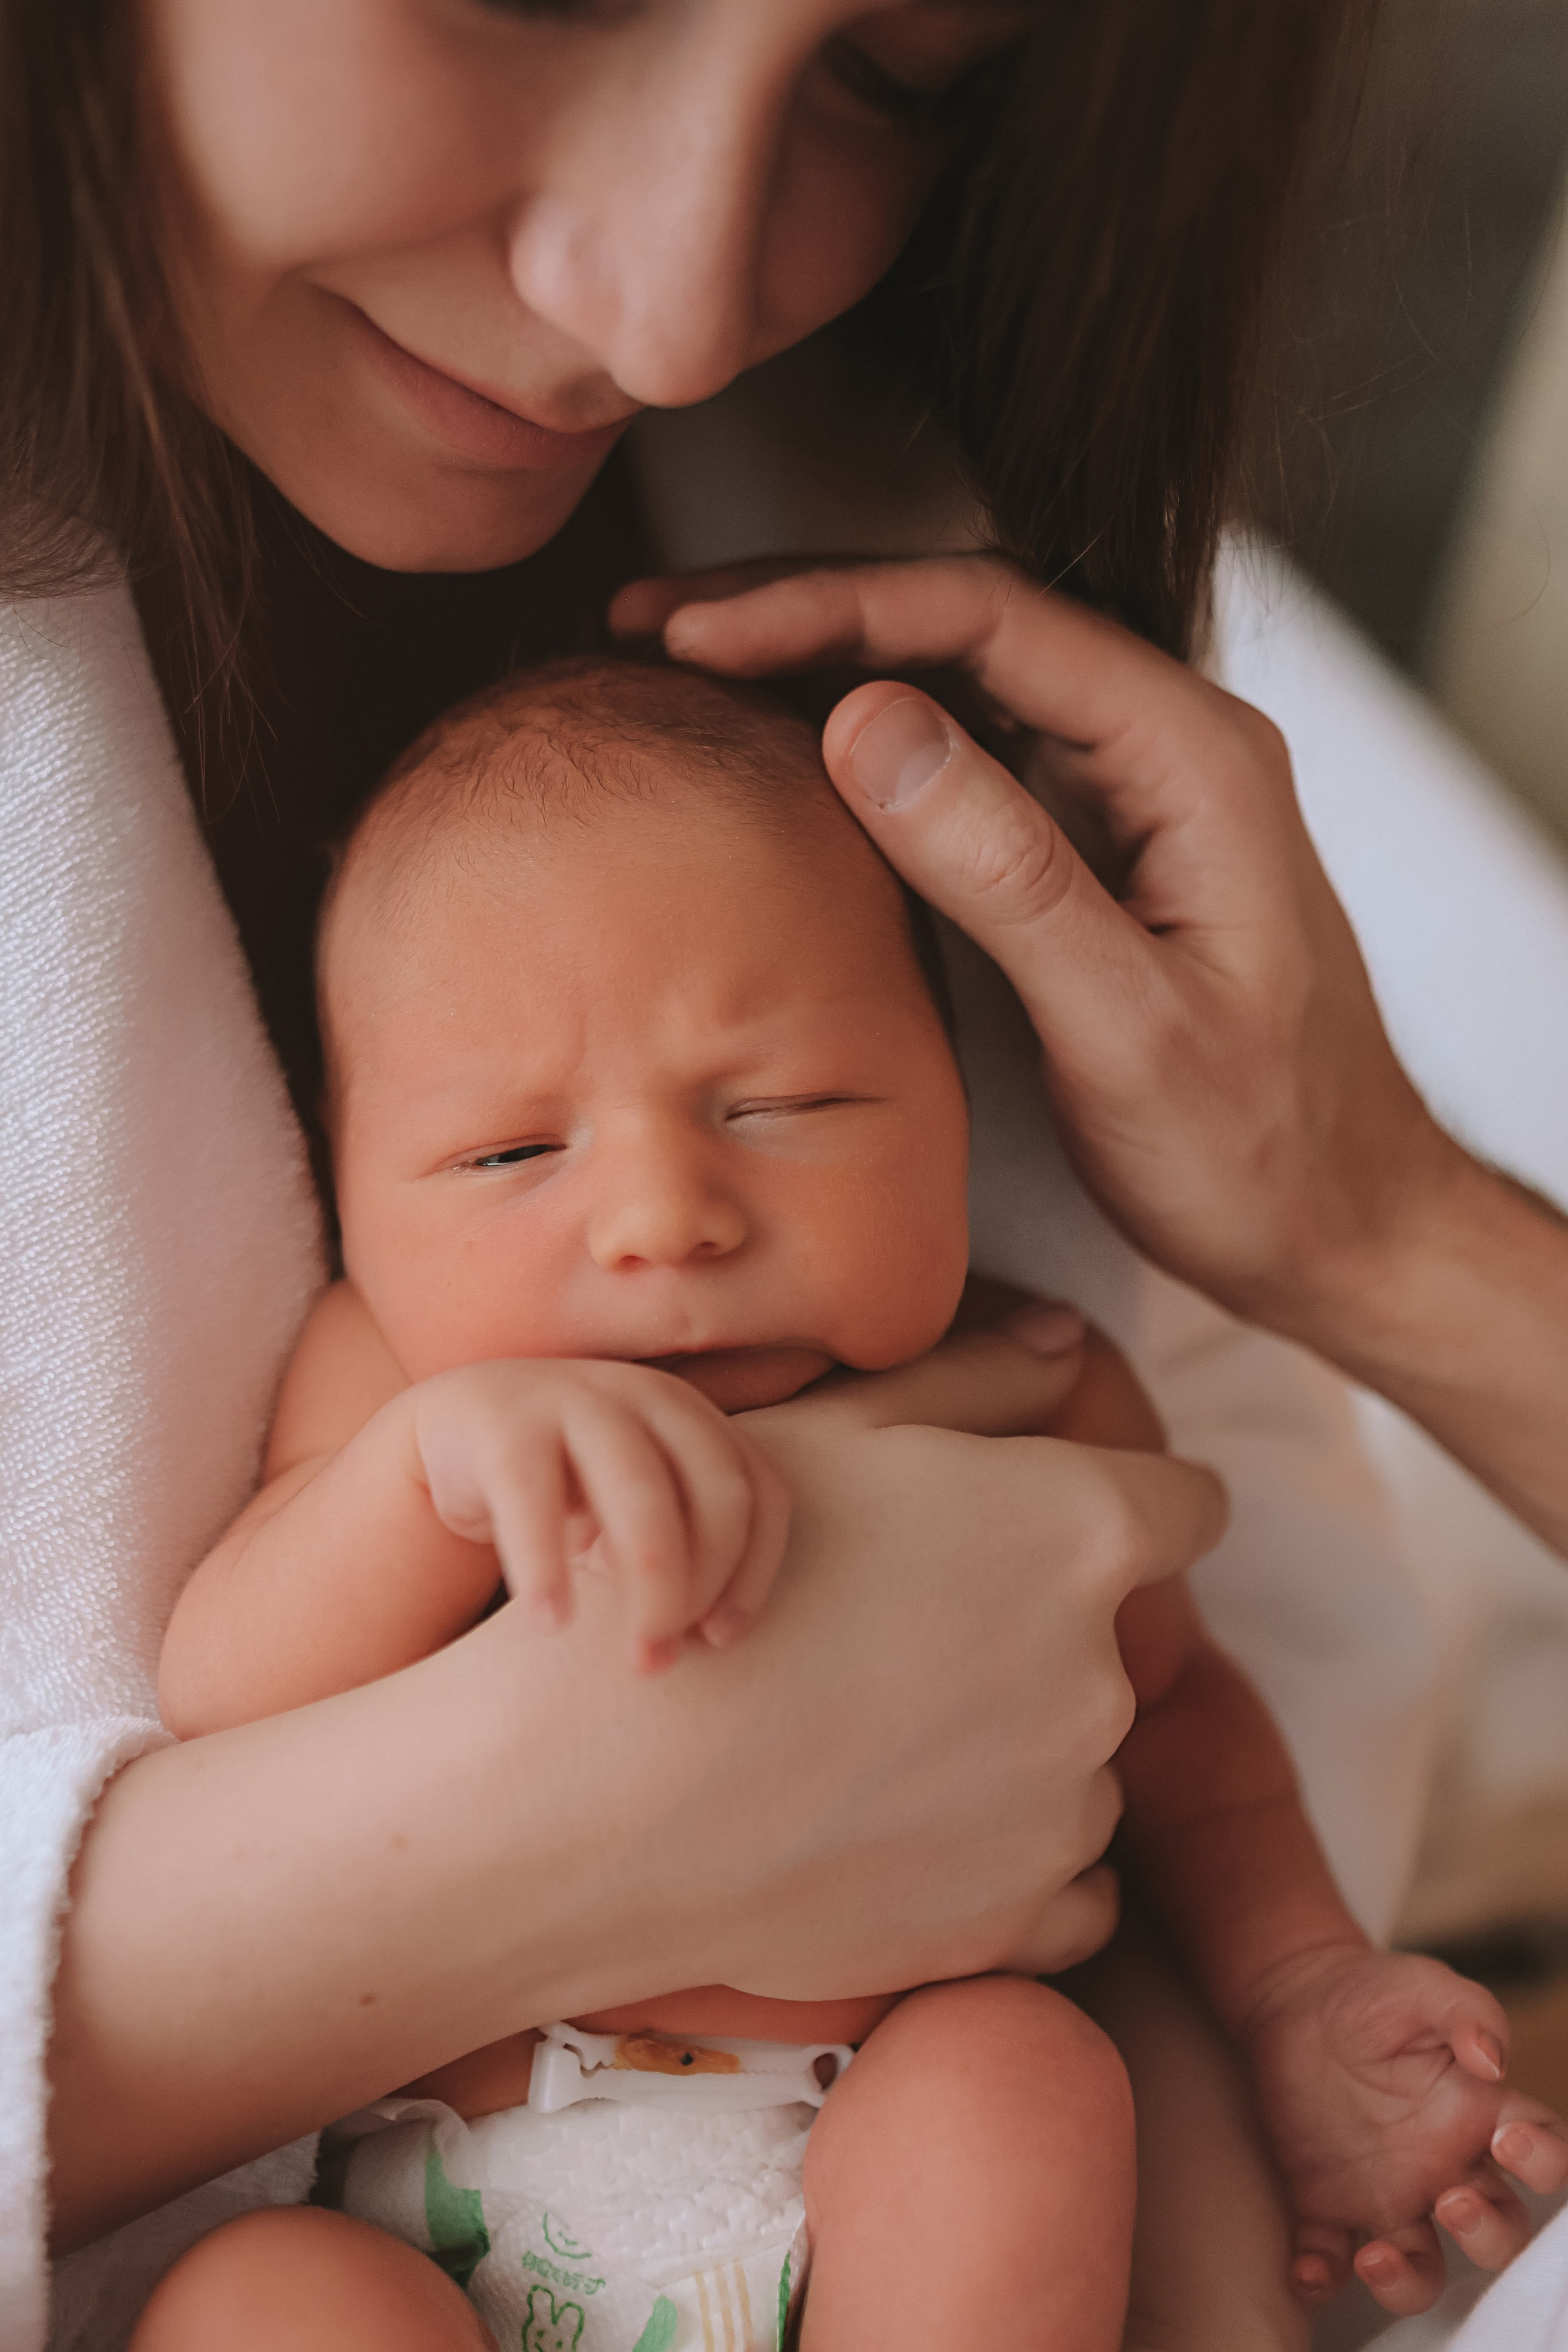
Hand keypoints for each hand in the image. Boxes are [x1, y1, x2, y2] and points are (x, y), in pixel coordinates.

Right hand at [49, 1321, 1225, 2247]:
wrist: (590, 1791)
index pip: (1188, 1505)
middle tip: (893, 1637)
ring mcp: (1062, 1811)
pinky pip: (1060, 1885)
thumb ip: (978, 1382)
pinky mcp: (1016, 1923)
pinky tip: (887, 1827)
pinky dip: (999, 1859)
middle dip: (1031, 1633)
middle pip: (1110, 1641)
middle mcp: (1101, 1674)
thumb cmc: (696, 1573)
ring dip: (1008, 1749)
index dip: (1122, 1505)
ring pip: (1075, 1763)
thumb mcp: (830, 1435)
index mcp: (1076, 1532)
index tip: (1045, 1529)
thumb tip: (1076, 1346)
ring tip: (862, 1739)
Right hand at [411, 1358, 789, 1671]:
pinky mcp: (505, 1424)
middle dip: (704, 1587)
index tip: (723, 1638)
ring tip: (637, 1660)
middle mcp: (651, 1396)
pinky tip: (552, 1622)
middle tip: (666, 1661)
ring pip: (642, 1493)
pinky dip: (547, 1564)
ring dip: (651, 1585)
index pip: (761, 1493)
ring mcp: (580, 1400)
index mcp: (697, 1417)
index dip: (755, 1571)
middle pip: (715, 1492)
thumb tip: (720, 1638)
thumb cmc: (573, 1485)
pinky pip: (533, 1498)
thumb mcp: (643, 1505)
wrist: (462, 1429)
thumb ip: (690, 1541)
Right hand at [612, 557, 1455, 1334]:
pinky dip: (867, 733)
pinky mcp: (1097, 843)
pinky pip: (972, 749)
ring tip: (687, 659)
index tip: (701, 630)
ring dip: (826, 658)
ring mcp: (1132, 789)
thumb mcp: (1124, 1023)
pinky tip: (780, 745)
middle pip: (968, 616)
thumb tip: (863, 721)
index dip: (831, 606)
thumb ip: (1003, 871)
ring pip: (963, 672)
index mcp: (1195, 755)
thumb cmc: (1257, 1148)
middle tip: (660, 620)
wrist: (1338, 1225)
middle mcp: (1168, 743)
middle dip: (808, 605)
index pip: (991, 616)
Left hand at [1242, 1942, 1567, 2316]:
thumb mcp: (1424, 1986)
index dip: (1545, 2162)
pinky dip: (1322, 2274)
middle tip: (1451, 2201)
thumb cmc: (1372, 1995)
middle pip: (1495, 2231)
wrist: (1293, 1998)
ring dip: (1408, 2278)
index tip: (1512, 2142)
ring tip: (1377, 2255)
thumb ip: (1467, 2011)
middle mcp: (1444, 2169)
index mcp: (1479, 2117)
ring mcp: (1387, 2194)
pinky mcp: (1326, 2203)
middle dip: (1486, 2233)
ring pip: (1422, 2267)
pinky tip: (1307, 2268)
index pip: (1543, 2155)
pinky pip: (1331, 2258)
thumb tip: (1494, 2060)